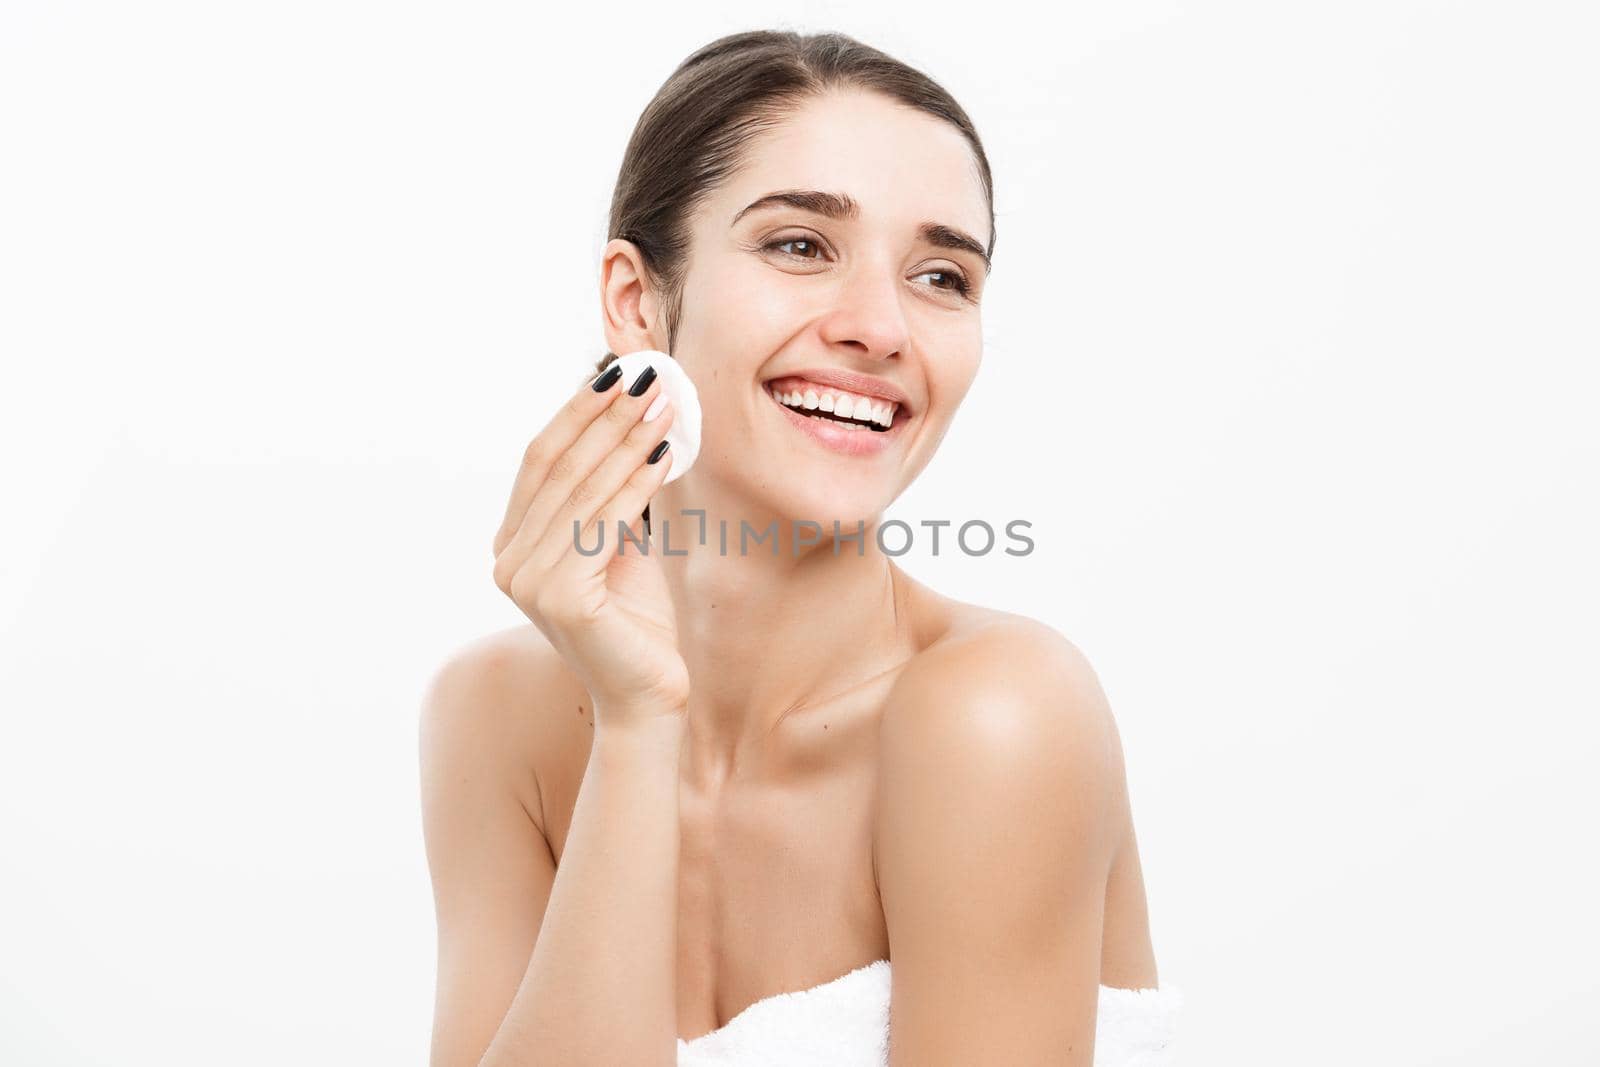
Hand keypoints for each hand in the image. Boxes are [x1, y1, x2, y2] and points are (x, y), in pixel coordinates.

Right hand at [492, 363, 688, 730]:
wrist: (647, 695)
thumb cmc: (637, 620)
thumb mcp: (618, 543)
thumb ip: (609, 493)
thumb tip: (632, 416)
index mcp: (512, 545)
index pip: (540, 461)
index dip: (576, 413)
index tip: (614, 373)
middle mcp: (508, 562)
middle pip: (559, 468)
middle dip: (605, 417)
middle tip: (646, 378)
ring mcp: (528, 582)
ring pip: (582, 491)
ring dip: (626, 441)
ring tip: (664, 406)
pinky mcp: (561, 599)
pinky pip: (604, 525)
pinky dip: (636, 485)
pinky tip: (664, 456)